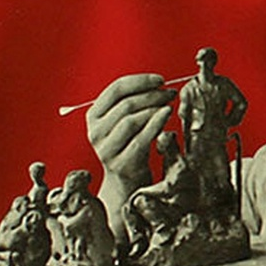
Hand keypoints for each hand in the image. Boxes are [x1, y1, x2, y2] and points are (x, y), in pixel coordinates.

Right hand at [87, 73, 176, 188]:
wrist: (127, 185)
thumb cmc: (131, 148)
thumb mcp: (125, 125)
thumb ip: (133, 105)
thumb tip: (159, 85)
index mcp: (93, 116)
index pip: (116, 89)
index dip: (140, 81)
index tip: (161, 80)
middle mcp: (95, 131)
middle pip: (125, 104)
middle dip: (151, 95)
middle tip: (171, 92)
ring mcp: (106, 148)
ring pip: (131, 119)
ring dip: (154, 108)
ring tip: (170, 104)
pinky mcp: (120, 163)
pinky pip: (140, 138)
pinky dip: (155, 124)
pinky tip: (167, 114)